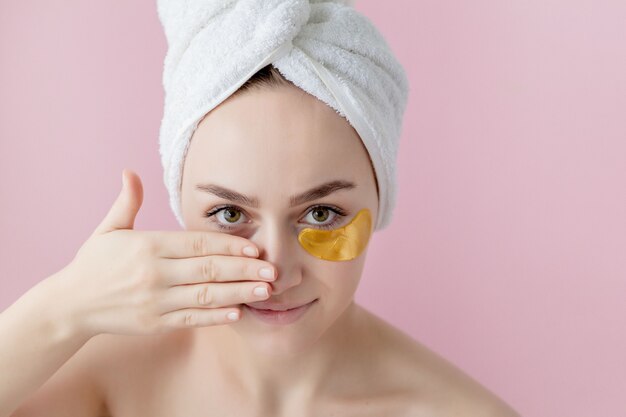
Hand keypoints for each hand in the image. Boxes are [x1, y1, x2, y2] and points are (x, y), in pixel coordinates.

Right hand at [49, 169, 275, 338]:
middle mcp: (154, 273)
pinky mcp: (155, 322)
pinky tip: (238, 312)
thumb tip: (130, 170)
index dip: (228, 245)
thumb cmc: (94, 263)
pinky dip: (216, 316)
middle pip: (208, 270)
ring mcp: (155, 300)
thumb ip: (127, 201)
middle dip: (244, 269)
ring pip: (205, 296)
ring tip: (265, 291)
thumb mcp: (108, 229)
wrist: (70, 305)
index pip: (196, 244)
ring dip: (239, 293)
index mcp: (148, 246)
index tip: (255, 247)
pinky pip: (191, 318)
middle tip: (274, 270)